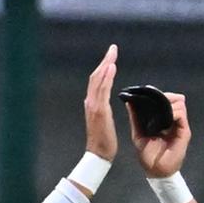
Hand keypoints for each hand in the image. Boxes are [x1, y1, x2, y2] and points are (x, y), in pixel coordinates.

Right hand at [81, 45, 118, 163]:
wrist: (99, 154)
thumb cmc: (103, 140)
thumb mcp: (101, 120)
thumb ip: (99, 108)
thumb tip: (97, 99)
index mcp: (92, 103)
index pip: (97, 81)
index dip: (103, 67)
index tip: (111, 56)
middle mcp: (90, 102)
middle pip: (96, 76)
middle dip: (104, 61)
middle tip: (113, 49)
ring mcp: (93, 105)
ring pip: (97, 80)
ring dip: (105, 65)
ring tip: (112, 54)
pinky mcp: (99, 110)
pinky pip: (102, 89)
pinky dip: (106, 77)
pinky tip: (111, 68)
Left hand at [133, 87, 191, 178]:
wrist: (156, 171)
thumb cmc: (148, 155)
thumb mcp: (138, 133)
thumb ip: (135, 118)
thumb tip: (130, 102)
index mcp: (162, 119)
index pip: (166, 100)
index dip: (158, 94)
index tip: (146, 92)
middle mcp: (173, 120)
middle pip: (175, 99)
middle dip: (164, 96)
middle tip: (152, 98)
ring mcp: (180, 125)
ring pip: (180, 104)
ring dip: (168, 103)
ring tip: (157, 107)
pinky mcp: (184, 132)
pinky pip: (181, 115)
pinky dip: (172, 112)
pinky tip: (162, 116)